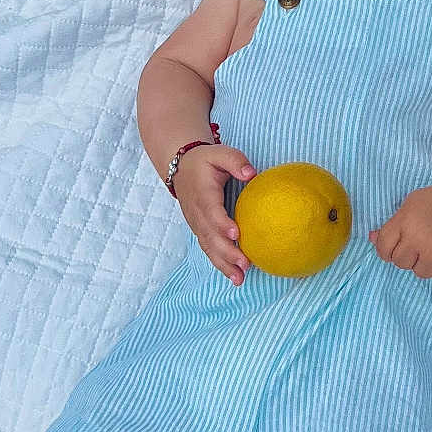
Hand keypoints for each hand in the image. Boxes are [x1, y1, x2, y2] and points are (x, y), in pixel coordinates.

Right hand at [173, 144, 257, 283]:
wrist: (180, 167)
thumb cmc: (205, 161)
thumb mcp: (219, 153)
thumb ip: (236, 161)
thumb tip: (251, 174)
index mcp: (202, 195)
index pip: (212, 212)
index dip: (222, 224)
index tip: (236, 234)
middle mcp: (197, 213)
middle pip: (210, 236)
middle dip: (226, 253)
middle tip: (245, 264)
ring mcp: (197, 224)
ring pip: (209, 247)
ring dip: (223, 264)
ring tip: (240, 279)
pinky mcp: (200, 230)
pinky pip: (209, 249)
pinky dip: (220, 264)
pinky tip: (235, 276)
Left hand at [370, 178, 431, 288]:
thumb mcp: (410, 204)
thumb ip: (391, 223)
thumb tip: (371, 238)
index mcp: (404, 222)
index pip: (383, 248)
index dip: (388, 249)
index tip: (399, 246)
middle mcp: (417, 239)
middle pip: (400, 263)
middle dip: (409, 255)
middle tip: (423, 243)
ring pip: (420, 273)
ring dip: (427, 264)